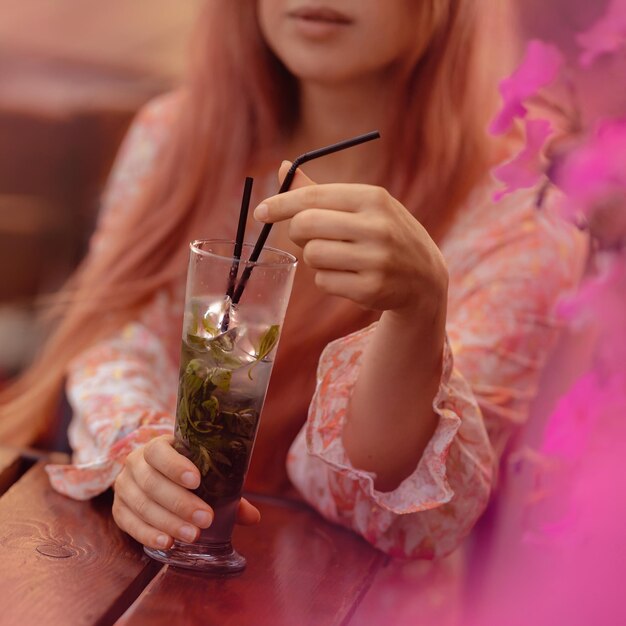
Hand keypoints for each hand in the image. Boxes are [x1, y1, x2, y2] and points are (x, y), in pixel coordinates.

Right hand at [112, 435, 259, 549]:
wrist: (152, 472)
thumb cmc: (186, 471)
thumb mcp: (203, 472)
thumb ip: (227, 491)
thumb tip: (254, 517)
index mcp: (157, 446)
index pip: (159, 451)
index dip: (176, 465)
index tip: (197, 480)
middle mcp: (135, 463)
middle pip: (152, 482)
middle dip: (180, 503)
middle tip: (206, 518)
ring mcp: (124, 486)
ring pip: (142, 504)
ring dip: (168, 522)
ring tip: (192, 535)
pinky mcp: (118, 509)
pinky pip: (128, 523)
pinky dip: (147, 534)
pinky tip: (167, 542)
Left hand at [254, 162, 447, 316]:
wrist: (425, 278)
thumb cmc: (386, 234)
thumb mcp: (364, 207)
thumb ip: (322, 191)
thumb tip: (284, 167)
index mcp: (373, 198)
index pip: (313, 197)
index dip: (280, 204)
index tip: (261, 211)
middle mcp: (378, 226)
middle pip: (305, 225)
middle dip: (298, 232)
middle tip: (308, 237)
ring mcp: (376, 260)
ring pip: (312, 256)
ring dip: (315, 258)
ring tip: (339, 257)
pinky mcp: (372, 289)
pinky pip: (323, 281)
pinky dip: (327, 279)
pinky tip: (349, 276)